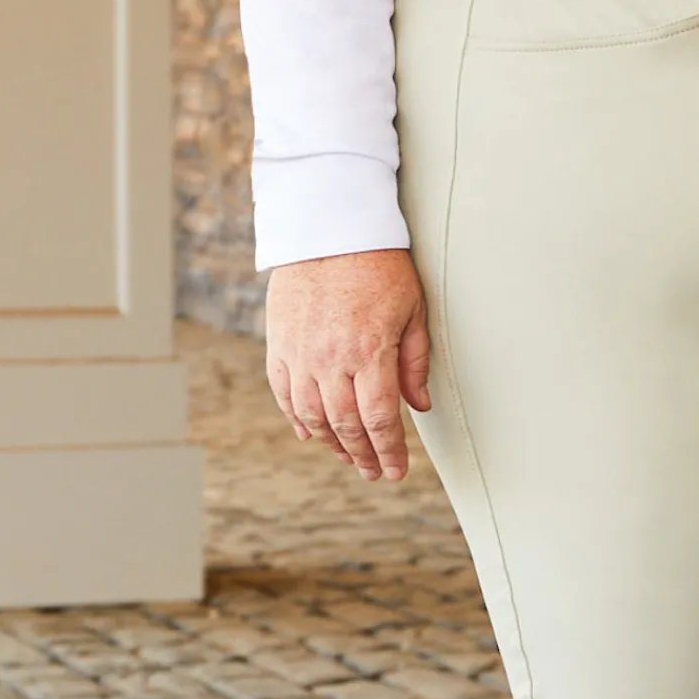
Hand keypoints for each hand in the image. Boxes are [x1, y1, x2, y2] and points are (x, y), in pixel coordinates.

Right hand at [266, 249, 430, 480]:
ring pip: (312, 416)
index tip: (396, 471)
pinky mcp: (279, 343)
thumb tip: (419, 406)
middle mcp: (330, 359)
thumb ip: (414, 360)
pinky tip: (310, 432)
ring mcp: (300, 353)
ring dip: (330, 442)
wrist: (328, 227)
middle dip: (361, 454)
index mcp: (369, 351)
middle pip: (345, 425)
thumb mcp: (412, 308)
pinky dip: (296, 417)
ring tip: (347, 456)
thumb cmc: (380, 264)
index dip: (388, 450)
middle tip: (373, 471)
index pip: (379, 418)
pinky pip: (284, 393)